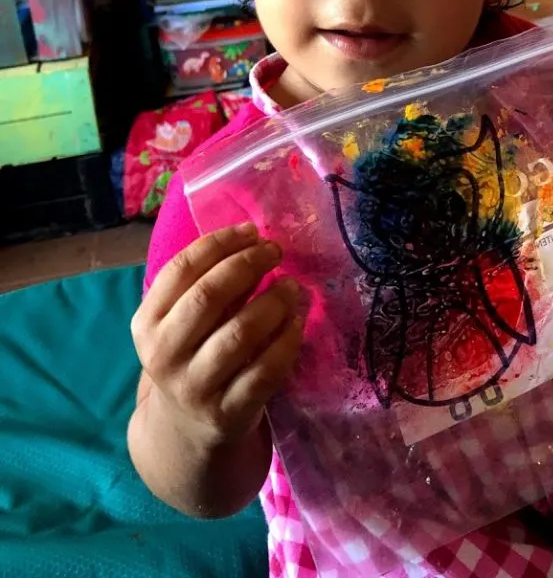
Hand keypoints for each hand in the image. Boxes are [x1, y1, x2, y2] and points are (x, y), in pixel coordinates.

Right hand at [131, 223, 302, 445]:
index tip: (251, 230)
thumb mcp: (183, 322)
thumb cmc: (192, 355)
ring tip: (292, 286)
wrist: (188, 430)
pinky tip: (297, 321)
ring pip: (239, 333)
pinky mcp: (228, 413)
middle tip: (275, 251)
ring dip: (274, 301)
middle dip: (248, 265)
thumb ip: (209, 283)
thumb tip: (253, 239)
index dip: (219, 243)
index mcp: (147, 324)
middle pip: (208, 296)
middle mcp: (164, 355)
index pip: (180, 270)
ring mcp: (195, 387)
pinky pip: (265, 370)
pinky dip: (287, 340)